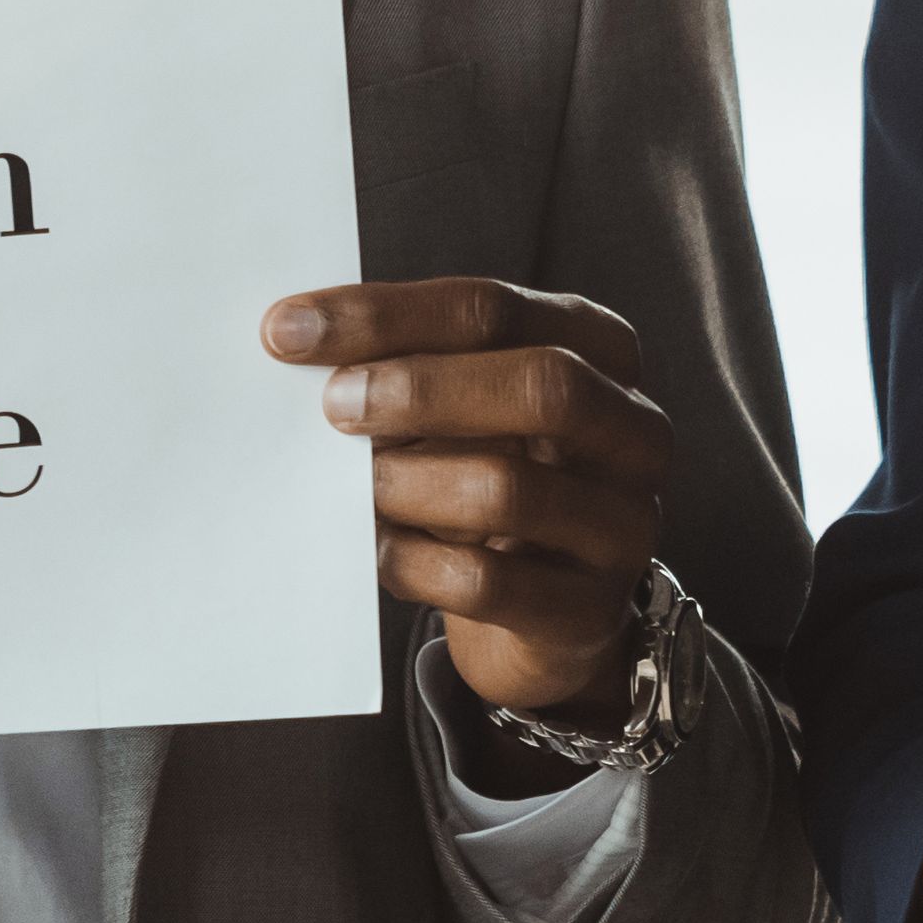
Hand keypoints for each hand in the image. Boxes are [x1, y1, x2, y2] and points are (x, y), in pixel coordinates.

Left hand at [272, 277, 675, 724]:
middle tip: (333, 406)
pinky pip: (487, 583)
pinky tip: (380, 551)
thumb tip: (304, 347)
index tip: (288, 331)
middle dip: (421, 390)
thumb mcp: (474, 410)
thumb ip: (417, 369)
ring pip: (511, 490)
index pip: (498, 310)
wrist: (550, 613)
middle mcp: (634, 430)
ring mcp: (622, 522)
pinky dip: (411, 563)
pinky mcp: (586, 609)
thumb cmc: (497, 481)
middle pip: (543, 384)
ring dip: (408, 485)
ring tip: (358, 491)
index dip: (389, 315)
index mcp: (602, 351)